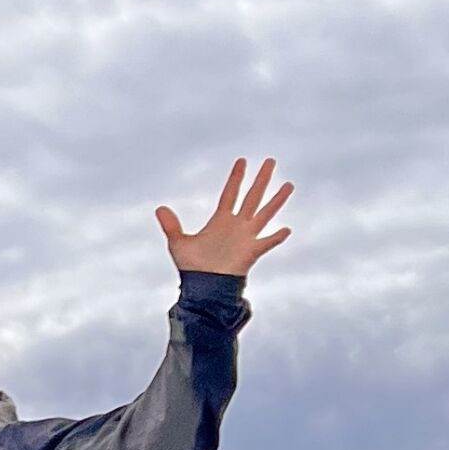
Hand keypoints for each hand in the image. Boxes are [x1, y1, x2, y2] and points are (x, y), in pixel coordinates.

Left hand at [156, 157, 293, 277]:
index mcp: (221, 220)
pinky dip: (276, 237)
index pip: (230, 193)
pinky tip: (286, 229)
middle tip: (270, 161)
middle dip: (261, 179)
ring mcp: (246, 237)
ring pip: (265, 214)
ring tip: (288, 185)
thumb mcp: (178, 243)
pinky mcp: (251, 252)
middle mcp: (236, 225)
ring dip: (276, 200)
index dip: (236, 177)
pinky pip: (267, 242)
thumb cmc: (192, 268)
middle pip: (252, 197)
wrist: (203, 288)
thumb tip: (159, 208)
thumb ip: (171, 226)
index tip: (242, 161)